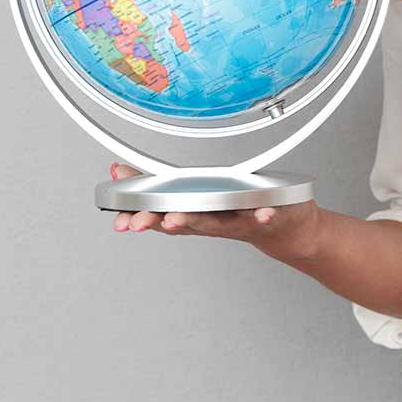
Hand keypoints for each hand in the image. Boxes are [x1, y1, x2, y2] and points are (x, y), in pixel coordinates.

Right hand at [103, 164, 322, 258]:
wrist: (284, 231)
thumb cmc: (234, 210)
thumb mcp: (190, 195)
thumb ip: (153, 184)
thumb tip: (117, 171)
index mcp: (192, 212)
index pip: (160, 215)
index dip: (138, 218)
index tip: (121, 220)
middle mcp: (211, 220)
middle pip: (182, 221)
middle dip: (160, 222)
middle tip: (141, 222)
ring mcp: (237, 221)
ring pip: (214, 223)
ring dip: (195, 221)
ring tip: (177, 219)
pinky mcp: (266, 218)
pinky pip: (264, 217)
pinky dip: (262, 215)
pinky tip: (262, 212)